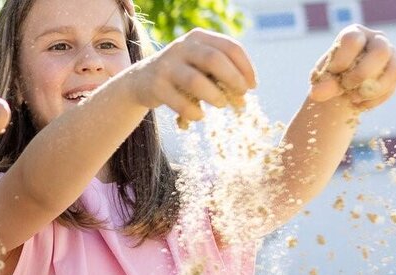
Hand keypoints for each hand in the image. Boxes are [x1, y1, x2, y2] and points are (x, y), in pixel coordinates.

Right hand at [127, 28, 256, 125]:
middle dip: (233, 79)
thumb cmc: (183, 75)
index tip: (253, 86)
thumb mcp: (202, 69)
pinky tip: (200, 115)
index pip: (230, 47)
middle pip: (214, 59)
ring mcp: (167, 65)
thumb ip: (223, 78)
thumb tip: (243, 102)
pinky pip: (180, 102)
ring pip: (195, 81)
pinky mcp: (156, 86)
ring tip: (221, 104)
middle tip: (241, 95)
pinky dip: (194, 112)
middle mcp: (182, 47)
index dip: (246, 67)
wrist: (142, 81)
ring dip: (214, 96)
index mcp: (199, 38)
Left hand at [309, 25, 395, 110]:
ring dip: (371, 89)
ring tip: (353, 98)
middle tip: (346, 86)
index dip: (342, 60)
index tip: (333, 72)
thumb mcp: (325, 79)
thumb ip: (323, 85)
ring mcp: (390, 54)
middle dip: (362, 74)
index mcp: (355, 33)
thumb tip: (315, 94)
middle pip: (380, 52)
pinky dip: (375, 99)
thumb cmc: (333, 76)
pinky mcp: (394, 71)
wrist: (345, 86)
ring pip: (392, 70)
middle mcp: (376, 39)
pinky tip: (361, 104)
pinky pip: (392, 86)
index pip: (353, 40)